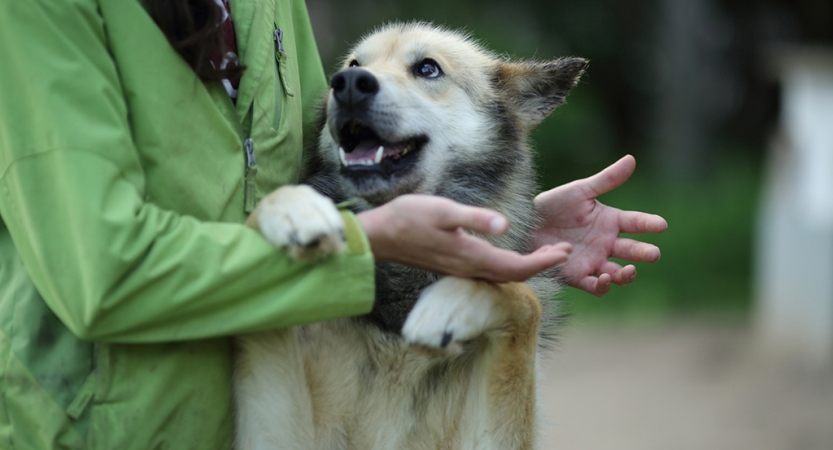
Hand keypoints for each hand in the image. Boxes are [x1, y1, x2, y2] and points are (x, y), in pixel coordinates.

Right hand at [358, 195, 571, 282]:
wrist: (379, 236)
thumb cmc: (408, 217)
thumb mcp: (443, 210)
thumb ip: (476, 218)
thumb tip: (505, 225)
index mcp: (471, 256)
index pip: (517, 267)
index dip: (543, 262)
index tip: (564, 251)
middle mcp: (468, 268)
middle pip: (513, 275)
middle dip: (541, 265)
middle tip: (564, 251)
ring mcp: (460, 269)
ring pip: (502, 276)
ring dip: (526, 267)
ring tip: (546, 253)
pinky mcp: (453, 265)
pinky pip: (489, 273)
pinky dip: (508, 267)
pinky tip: (511, 256)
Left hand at [532, 155, 666, 295]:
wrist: (525, 224)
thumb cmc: (552, 205)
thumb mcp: (579, 191)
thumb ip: (606, 179)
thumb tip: (631, 159)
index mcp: (610, 221)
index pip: (636, 223)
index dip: (649, 224)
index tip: (661, 224)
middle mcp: (605, 243)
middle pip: (631, 250)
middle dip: (643, 253)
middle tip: (653, 254)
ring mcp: (593, 261)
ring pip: (618, 273)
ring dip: (626, 274)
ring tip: (629, 269)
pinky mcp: (577, 276)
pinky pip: (594, 286)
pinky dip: (602, 286)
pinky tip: (604, 278)